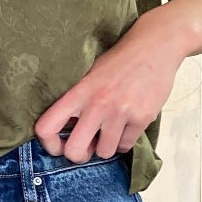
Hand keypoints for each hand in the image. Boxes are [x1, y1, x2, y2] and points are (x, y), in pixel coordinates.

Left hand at [34, 12, 184, 162]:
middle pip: (74, 151)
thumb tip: (65, 130)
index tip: (58, 145)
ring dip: (106, 147)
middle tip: (87, 146)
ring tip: (109, 132)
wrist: (154, 47)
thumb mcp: (89, 74)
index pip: (47, 127)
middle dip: (80, 155)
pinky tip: (126, 126)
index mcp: (78, 92)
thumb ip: (75, 99)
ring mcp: (120, 112)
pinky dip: (125, 141)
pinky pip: (126, 146)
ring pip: (104, 153)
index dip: (49, 144)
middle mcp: (97, 104)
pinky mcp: (142, 118)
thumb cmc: (119, 61)